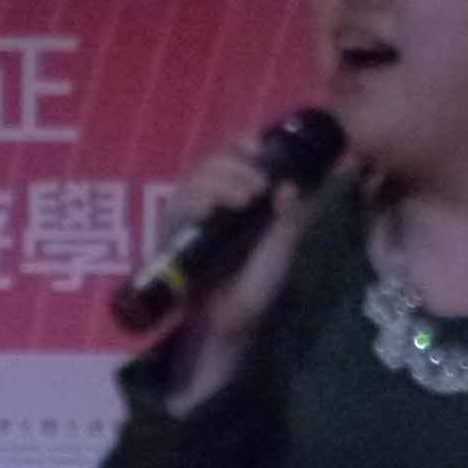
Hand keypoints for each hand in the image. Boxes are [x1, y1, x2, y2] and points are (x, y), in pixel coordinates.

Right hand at [160, 134, 328, 408]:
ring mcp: (191, 216)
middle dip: (235, 165)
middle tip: (258, 185)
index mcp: (239, 196)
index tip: (257, 146)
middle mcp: (212, 200)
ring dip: (220, 180)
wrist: (229, 324)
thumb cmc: (256, 286)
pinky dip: (195, 201)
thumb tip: (292, 185)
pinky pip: (178, 206)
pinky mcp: (175, 234)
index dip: (241, 143)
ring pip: (195, 177)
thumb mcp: (282, 250)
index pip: (233, 154)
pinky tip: (211, 209)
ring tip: (245, 197)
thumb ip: (291, 218)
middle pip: (212, 160)